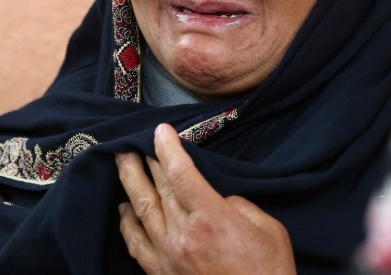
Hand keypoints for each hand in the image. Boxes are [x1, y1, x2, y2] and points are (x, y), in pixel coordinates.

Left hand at [115, 124, 296, 274]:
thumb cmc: (268, 272)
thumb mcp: (267, 228)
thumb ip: (237, 204)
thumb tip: (215, 197)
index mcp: (211, 218)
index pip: (181, 173)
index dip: (168, 148)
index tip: (160, 130)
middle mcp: (184, 235)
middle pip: (157, 188)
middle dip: (145, 161)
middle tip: (133, 142)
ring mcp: (168, 256)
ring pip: (141, 210)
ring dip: (129, 183)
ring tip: (121, 162)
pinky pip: (135, 244)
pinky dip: (126, 223)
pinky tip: (123, 209)